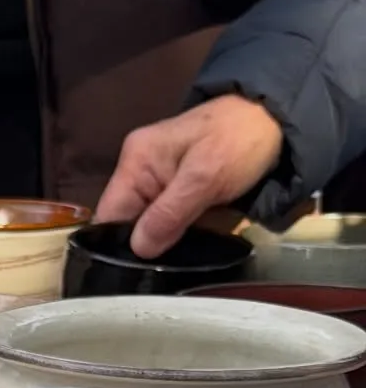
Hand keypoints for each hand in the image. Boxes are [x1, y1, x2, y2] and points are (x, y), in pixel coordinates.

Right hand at [97, 97, 284, 258]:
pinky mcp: (177, 188)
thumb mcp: (205, 178)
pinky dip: (179, 233)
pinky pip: (167, 219)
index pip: (109, 215)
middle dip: (146, 246)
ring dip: (166, 241)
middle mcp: (139, 170)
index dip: (118, 245)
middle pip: (127, 223)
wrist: (278, 117)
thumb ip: (169, 214)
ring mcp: (158, 179)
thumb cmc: (240, 139)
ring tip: (183, 257)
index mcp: (135, 161)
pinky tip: (192, 241)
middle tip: (168, 266)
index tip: (139, 270)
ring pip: (148, 225)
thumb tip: (138, 250)